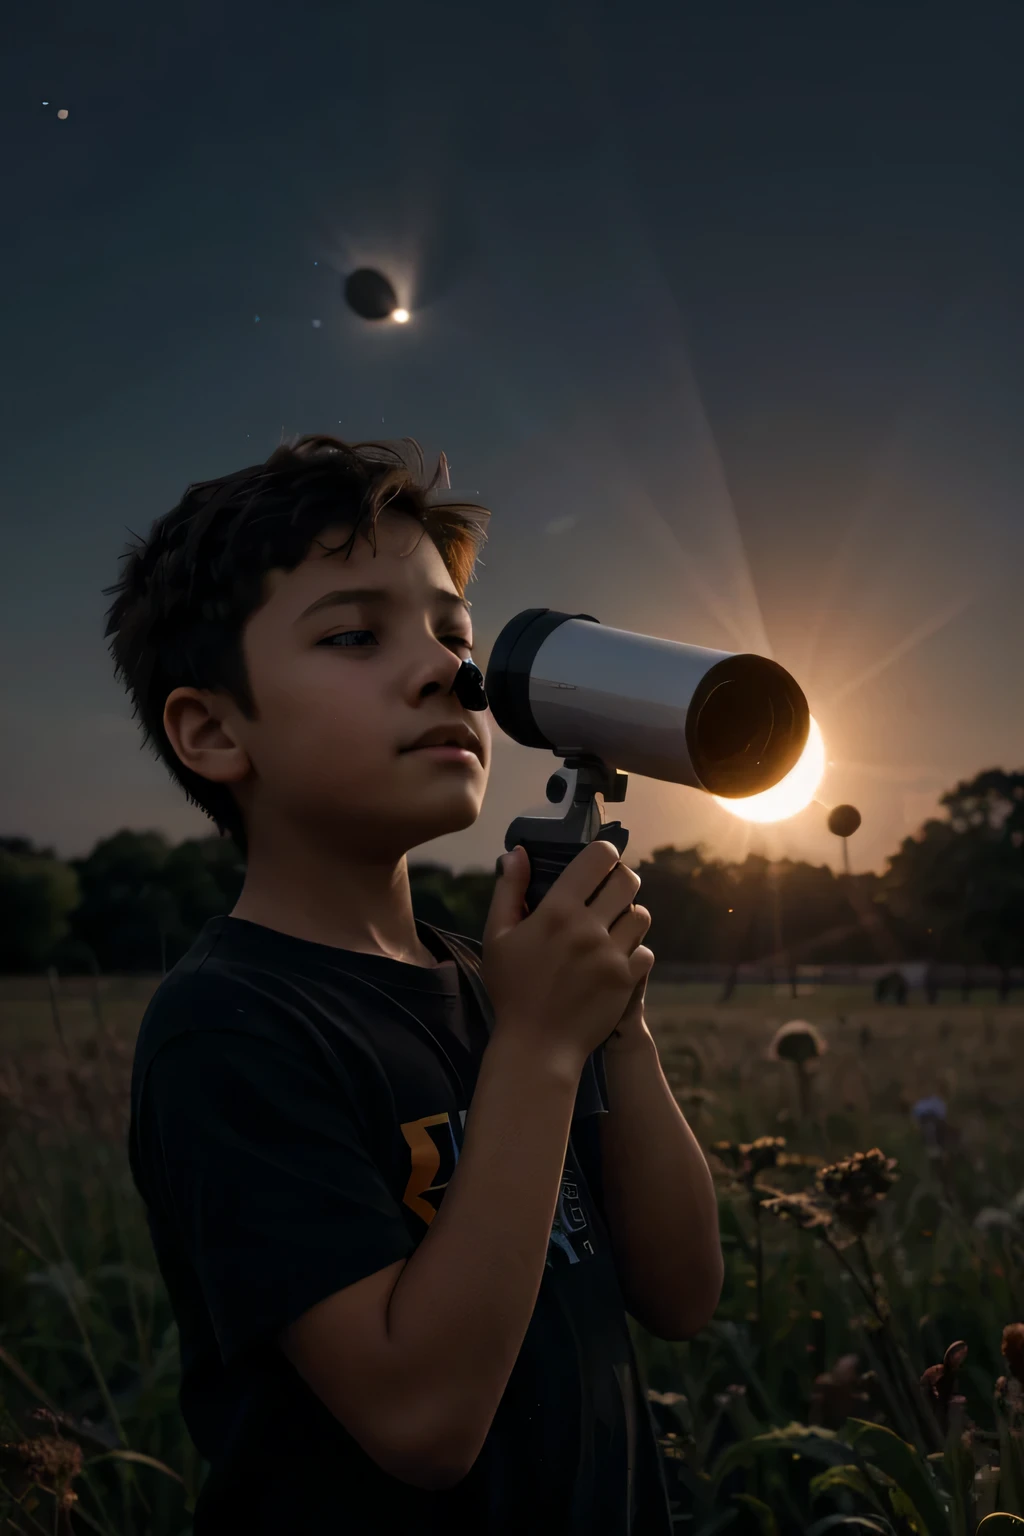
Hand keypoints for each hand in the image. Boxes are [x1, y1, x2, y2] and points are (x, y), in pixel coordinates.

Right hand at [482, 840, 653, 1079]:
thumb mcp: (497, 937)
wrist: (537, 1045)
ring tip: (613, 928)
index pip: (599, 859)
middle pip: (628, 881)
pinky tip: (616, 959)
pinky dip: (634, 952)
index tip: (599, 863)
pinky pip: (646, 951)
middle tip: (608, 894)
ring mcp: (611, 954)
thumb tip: (518, 853)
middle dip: (621, 881)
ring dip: (629, 917)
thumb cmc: (512, 989)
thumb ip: (509, 891)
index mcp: (557, 910)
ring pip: (642, 916)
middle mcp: (589, 927)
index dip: (604, 854)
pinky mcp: (626, 980)